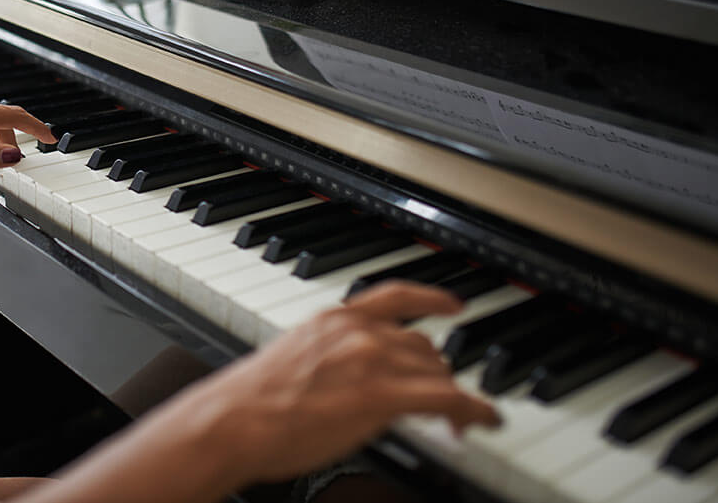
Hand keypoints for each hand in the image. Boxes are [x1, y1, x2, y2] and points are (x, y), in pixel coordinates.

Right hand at [170, 281, 499, 486]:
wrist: (234, 420)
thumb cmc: (251, 402)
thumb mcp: (294, 360)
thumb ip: (331, 357)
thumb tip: (353, 378)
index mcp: (333, 319)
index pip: (395, 296)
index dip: (432, 299)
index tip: (452, 304)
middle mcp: (357, 331)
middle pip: (422, 345)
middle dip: (438, 372)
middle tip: (445, 398)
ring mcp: (371, 360)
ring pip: (436, 370)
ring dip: (452, 395)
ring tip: (460, 419)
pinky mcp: (381, 395)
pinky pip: (446, 398)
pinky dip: (473, 409)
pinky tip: (483, 419)